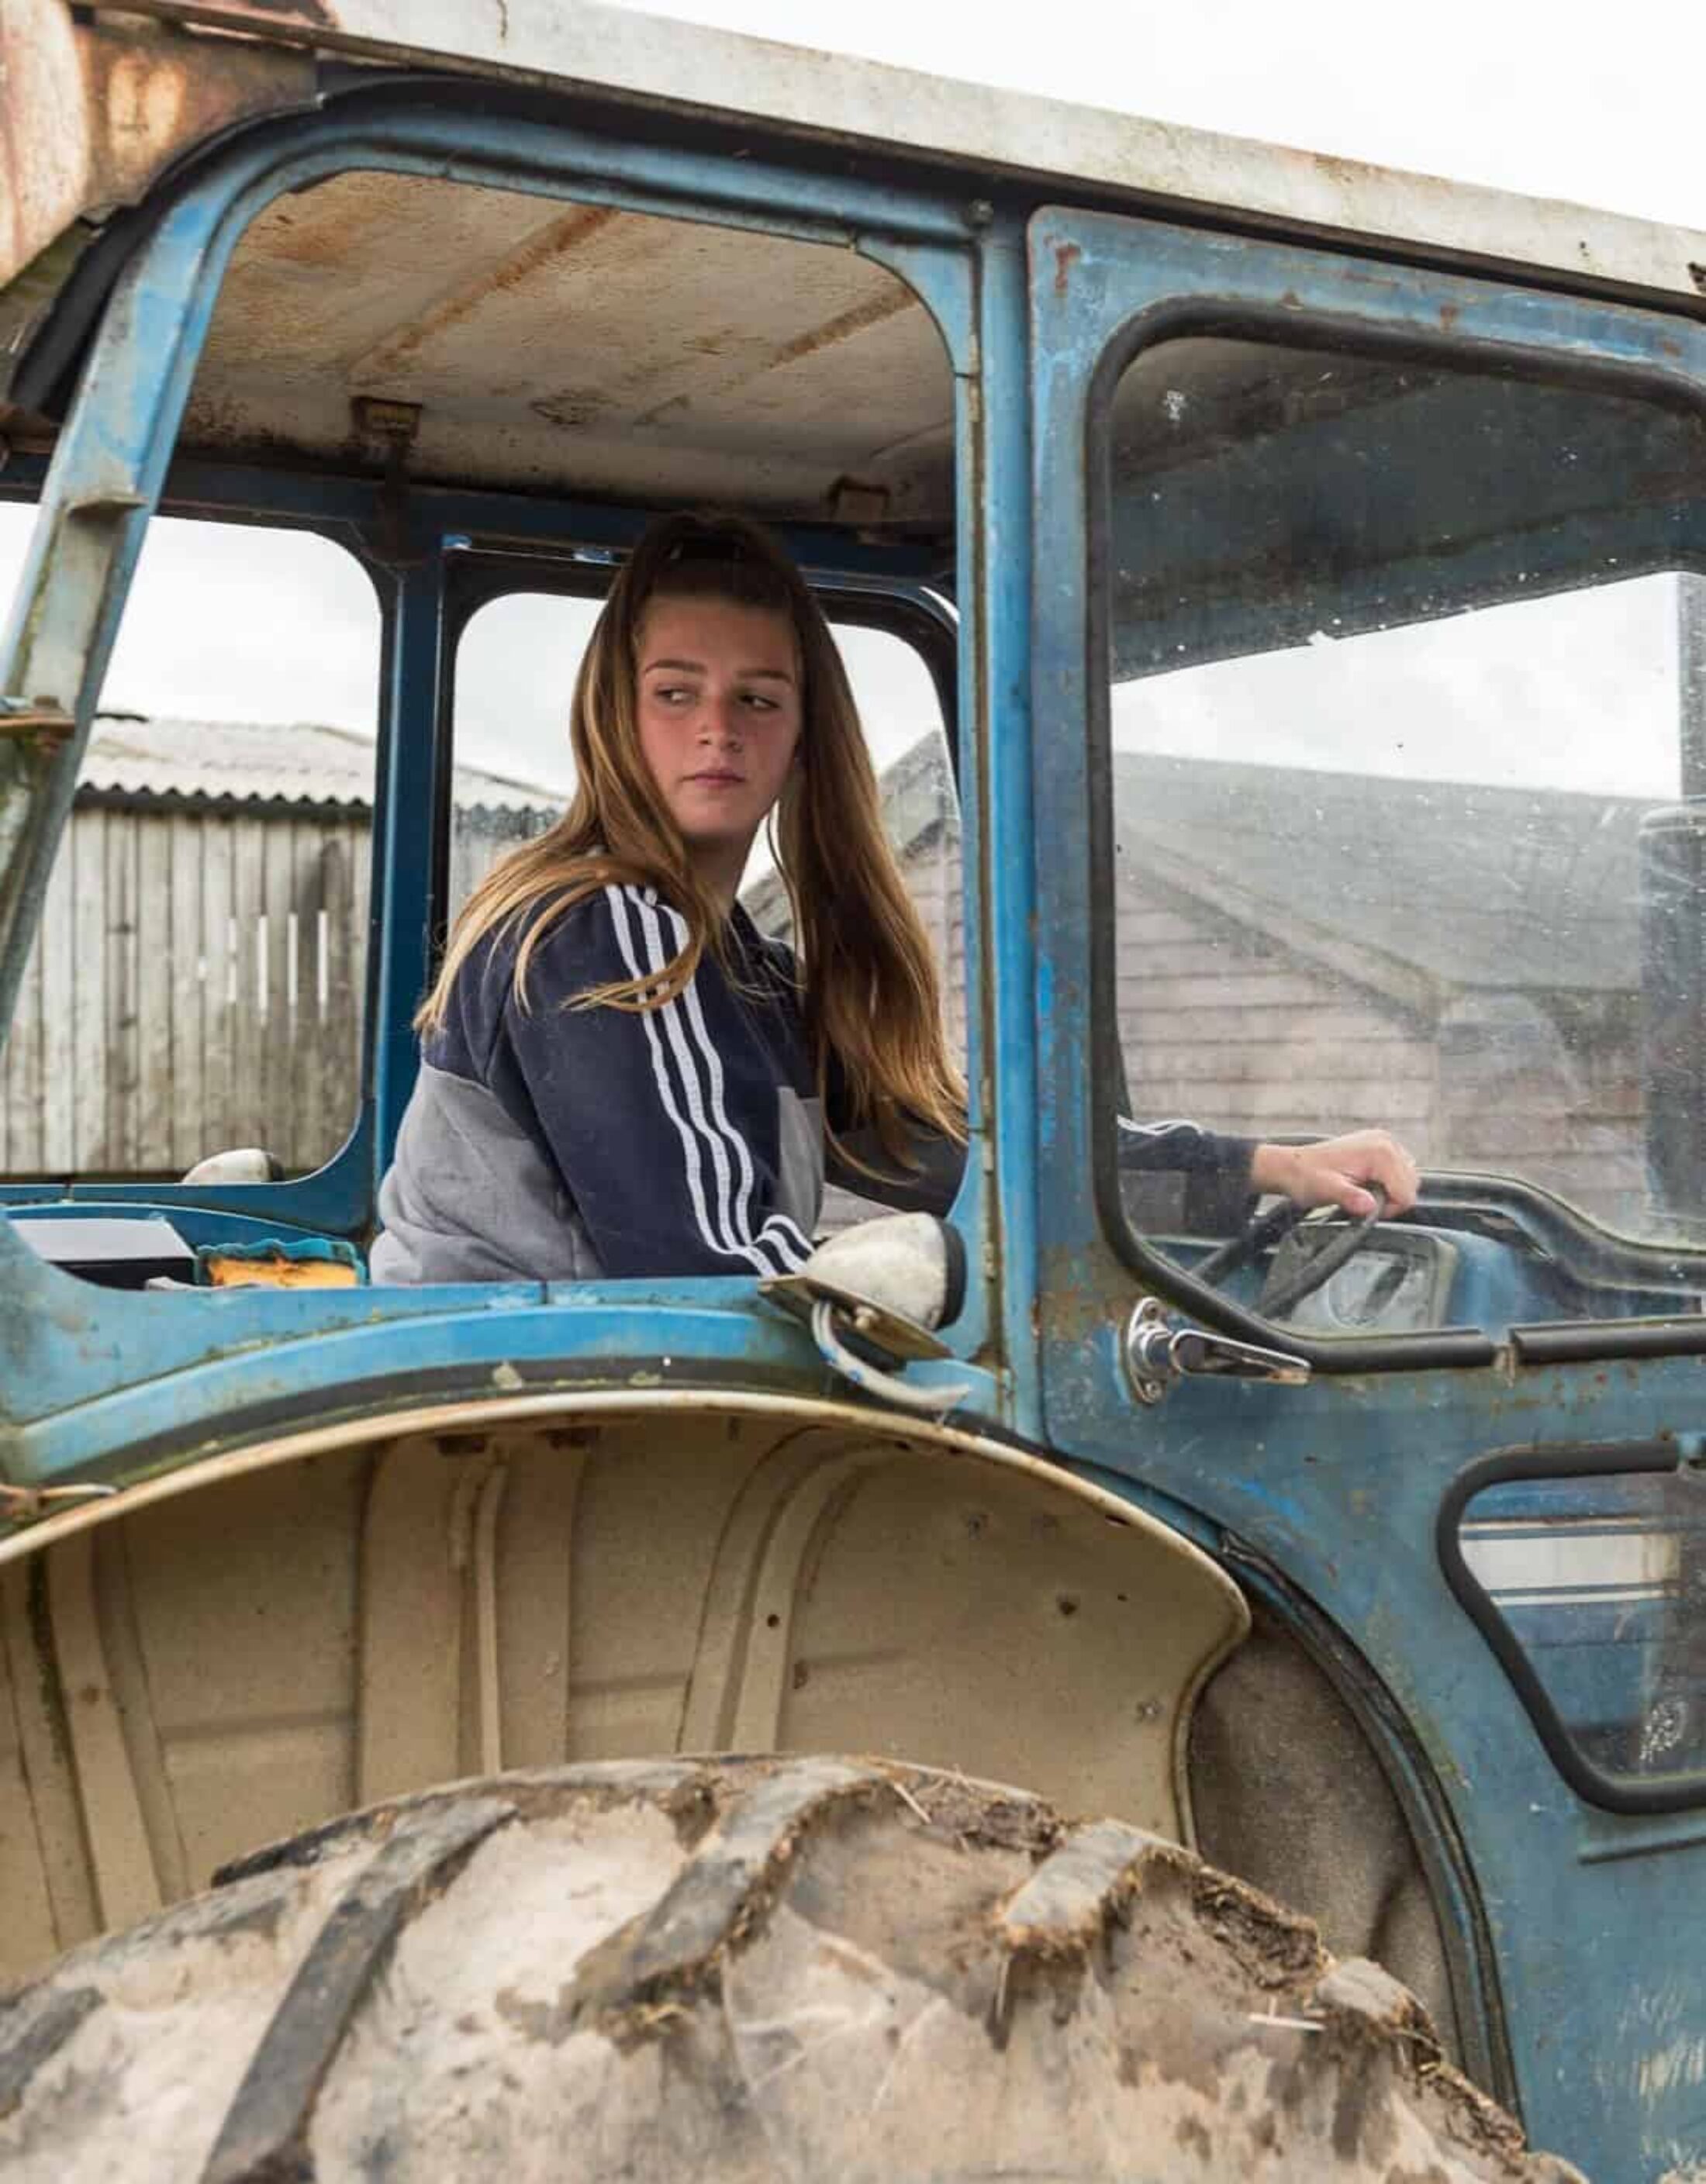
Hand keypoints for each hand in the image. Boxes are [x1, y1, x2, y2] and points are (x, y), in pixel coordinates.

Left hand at [1249, 1130, 1418, 1219]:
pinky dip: (1387, 1182)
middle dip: (1391, 1199)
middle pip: (1411, 1185)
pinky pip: (1398, 1171)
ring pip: (1407, 1178)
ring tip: (1363, 1192)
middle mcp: (1386, 1141)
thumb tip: (1369, 1206)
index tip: (1366, 1208)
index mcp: (1379, 1152)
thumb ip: (1350, 1198)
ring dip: (1390, 1190)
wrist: (1292, 1166)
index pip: (1407, 1192)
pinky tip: (1366, 1184)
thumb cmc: (1306, 1177)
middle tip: (1363, 1201)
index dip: (1389, 1209)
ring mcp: (1384, 1141)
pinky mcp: (1380, 1145)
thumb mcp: (1327, 1191)